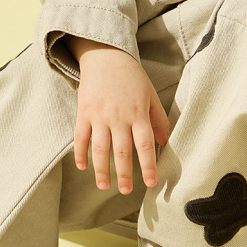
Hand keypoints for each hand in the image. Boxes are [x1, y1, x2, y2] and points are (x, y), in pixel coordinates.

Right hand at [71, 41, 170, 193]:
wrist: (106, 56)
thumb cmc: (131, 77)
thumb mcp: (150, 94)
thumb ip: (158, 119)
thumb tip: (166, 142)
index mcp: (138, 113)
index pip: (145, 144)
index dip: (148, 165)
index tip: (151, 182)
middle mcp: (119, 117)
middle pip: (122, 151)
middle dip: (125, 174)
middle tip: (127, 191)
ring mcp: (99, 115)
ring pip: (100, 149)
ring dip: (102, 170)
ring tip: (104, 186)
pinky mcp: (84, 113)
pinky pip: (80, 137)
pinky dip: (80, 153)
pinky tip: (83, 167)